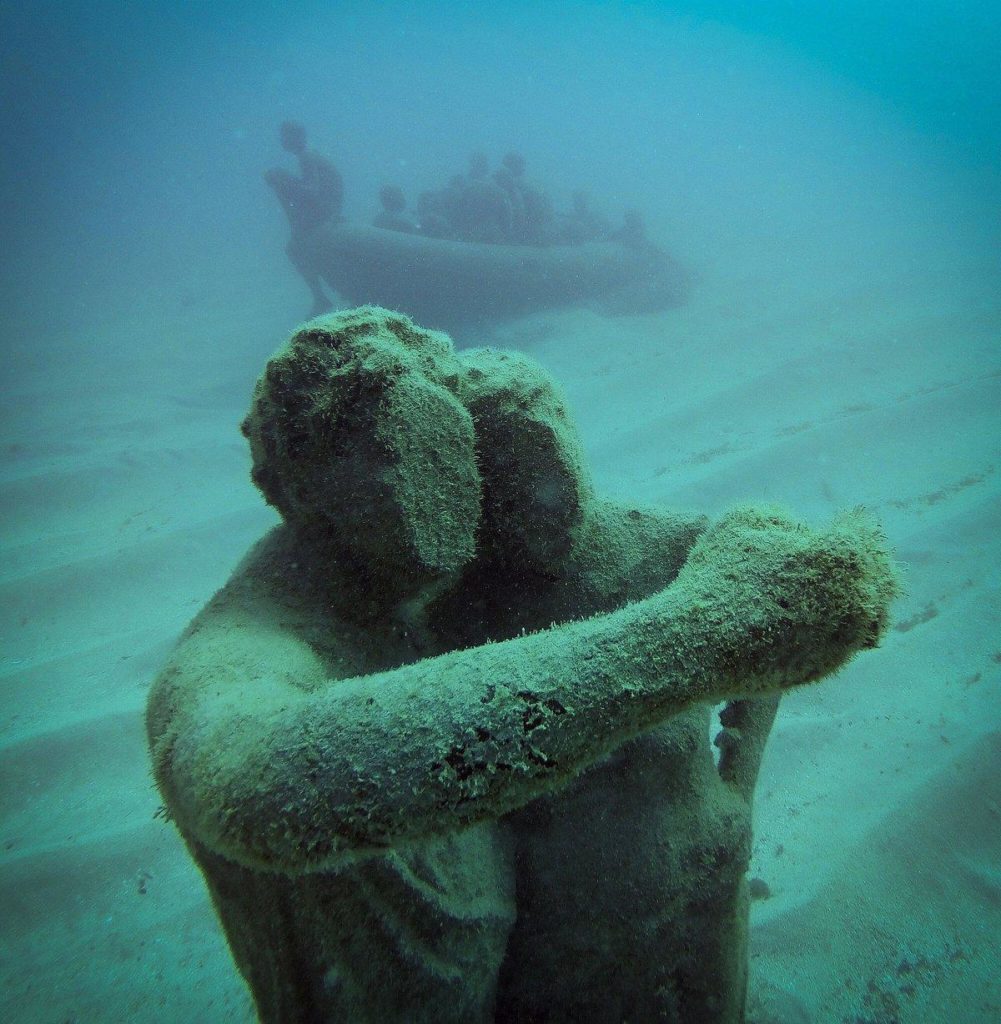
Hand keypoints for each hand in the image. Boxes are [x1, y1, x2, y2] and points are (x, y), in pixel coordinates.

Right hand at [670, 506, 896, 694]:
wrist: (696, 645)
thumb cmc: (716, 576)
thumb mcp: (745, 520)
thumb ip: (788, 518)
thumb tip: (809, 532)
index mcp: (842, 557)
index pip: (863, 532)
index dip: (849, 524)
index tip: (838, 522)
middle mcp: (857, 600)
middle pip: (878, 574)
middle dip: (860, 562)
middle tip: (838, 558)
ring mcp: (846, 638)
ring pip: (870, 611)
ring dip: (854, 597)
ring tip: (827, 589)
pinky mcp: (829, 667)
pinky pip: (848, 641)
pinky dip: (838, 626)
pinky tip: (812, 617)